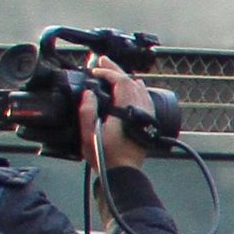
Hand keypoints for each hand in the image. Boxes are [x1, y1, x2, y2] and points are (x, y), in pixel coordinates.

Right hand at [85, 55, 152, 172]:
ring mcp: (146, 116)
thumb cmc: (104, 156)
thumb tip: (89, 94)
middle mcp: (139, 110)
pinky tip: (136, 85)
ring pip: (139, 89)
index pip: (121, 82)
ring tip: (113, 70)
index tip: (95, 70)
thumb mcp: (88, 134)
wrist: (123, 172)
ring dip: (125, 78)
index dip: (108, 72)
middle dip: (115, 70)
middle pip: (131, 82)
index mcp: (126, 111)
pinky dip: (138, 89)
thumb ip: (86, 112)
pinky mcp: (147, 122)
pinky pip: (146, 99)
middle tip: (102, 61)